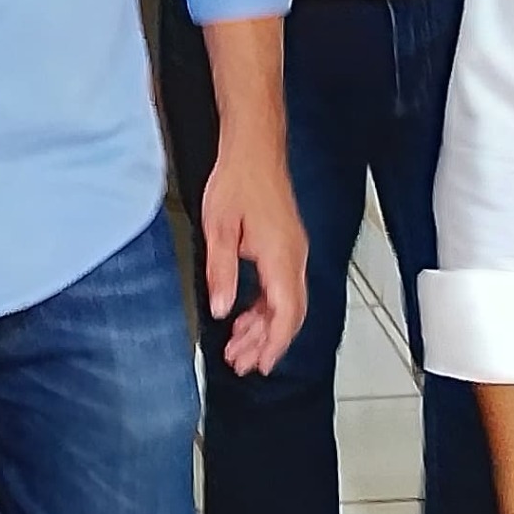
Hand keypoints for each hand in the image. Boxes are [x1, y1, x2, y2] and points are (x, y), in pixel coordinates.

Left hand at [199, 144, 307, 374]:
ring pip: (285, 303)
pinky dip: (264, 308)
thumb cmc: (238, 180)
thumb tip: (222, 309)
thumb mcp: (219, 228)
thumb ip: (222, 272)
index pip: (287, 313)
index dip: (274, 344)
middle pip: (289, 314)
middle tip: (240, 363)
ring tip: (238, 347)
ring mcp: (292, 252)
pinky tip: (245, 317)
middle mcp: (294, 257)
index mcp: (282, 256)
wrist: (253, 150)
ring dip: (263, 328)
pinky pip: (281, 288)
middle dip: (266, 343)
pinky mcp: (285, 247)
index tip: (259, 364)